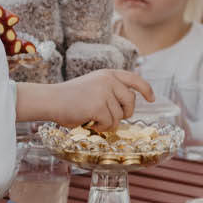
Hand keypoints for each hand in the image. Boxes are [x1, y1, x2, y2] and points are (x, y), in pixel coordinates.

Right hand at [21, 70, 154, 129]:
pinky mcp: (98, 106)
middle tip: (111, 120)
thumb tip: (124, 109)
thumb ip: (108, 91)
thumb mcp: (92, 87)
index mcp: (108, 74)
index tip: (151, 99)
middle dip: (124, 114)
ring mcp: (104, 92)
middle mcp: (109, 80)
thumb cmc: (67, 99)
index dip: (146, 90)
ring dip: (108, 123)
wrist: (50, 100)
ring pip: (119, 116)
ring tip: (93, 121)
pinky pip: (109, 123)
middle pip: (131, 101)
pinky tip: (90, 124)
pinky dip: (101, 128)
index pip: (134, 79)